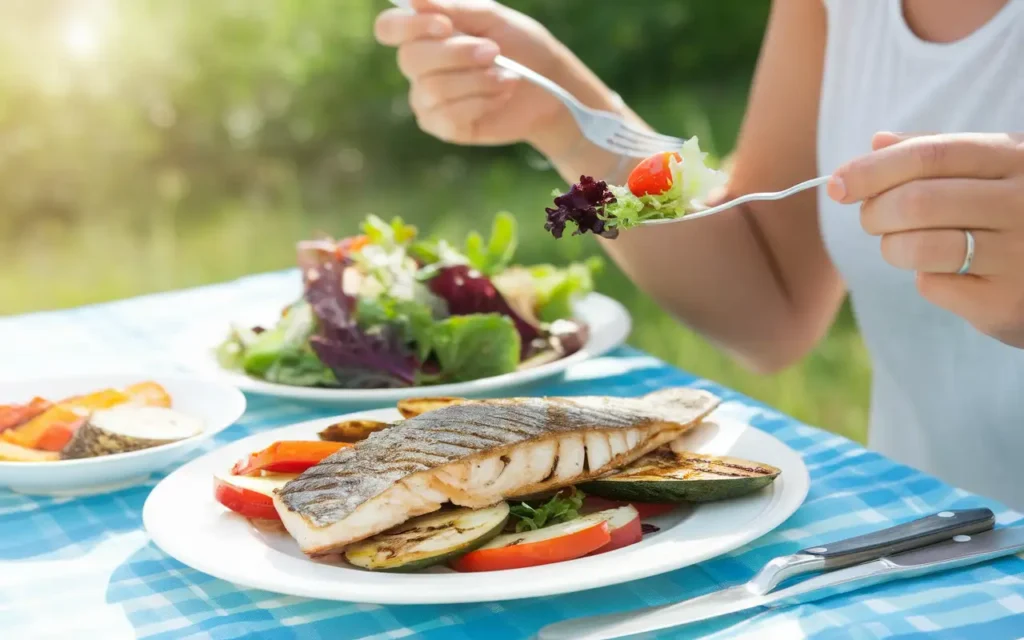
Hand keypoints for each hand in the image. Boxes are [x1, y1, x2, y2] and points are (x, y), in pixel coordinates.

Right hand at [374, 0, 566, 147]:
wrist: (548, 86)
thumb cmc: (520, 46)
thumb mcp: (493, 18)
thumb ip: (455, 8)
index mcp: (424, 33)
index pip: (390, 28)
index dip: (411, 26)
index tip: (445, 25)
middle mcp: (418, 67)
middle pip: (410, 58)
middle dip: (456, 54)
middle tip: (494, 51)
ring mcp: (427, 99)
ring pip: (433, 88)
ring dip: (477, 80)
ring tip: (507, 76)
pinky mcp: (443, 127)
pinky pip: (448, 116)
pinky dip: (482, 103)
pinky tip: (501, 96)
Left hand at [828, 132, 1023, 347]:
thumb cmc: (1013, 214)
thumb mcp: (990, 171)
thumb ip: (936, 154)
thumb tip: (877, 142)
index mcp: (1016, 158)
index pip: (930, 154)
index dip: (873, 169)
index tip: (838, 184)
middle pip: (917, 202)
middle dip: (875, 212)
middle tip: (872, 219)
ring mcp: (1020, 253)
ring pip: (918, 247)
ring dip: (892, 247)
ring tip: (904, 244)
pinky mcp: (1006, 301)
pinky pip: (933, 286)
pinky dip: (925, 278)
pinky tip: (950, 273)